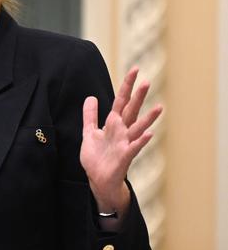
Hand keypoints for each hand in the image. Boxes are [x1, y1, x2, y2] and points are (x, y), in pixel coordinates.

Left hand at [80, 67, 162, 216]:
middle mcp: (122, 131)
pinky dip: (142, 140)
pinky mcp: (124, 156)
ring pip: (138, 128)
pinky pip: (134, 147)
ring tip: (159, 107)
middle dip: (138, 96)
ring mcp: (125, 143)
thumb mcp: (89, 132)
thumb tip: (91, 97)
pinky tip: (151, 133)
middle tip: (147, 80)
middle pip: (131, 110)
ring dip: (148, 118)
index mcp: (113, 124)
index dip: (126, 86)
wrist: (97, 179)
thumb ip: (90, 116)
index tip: (135, 70)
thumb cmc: (97, 157)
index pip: (121, 101)